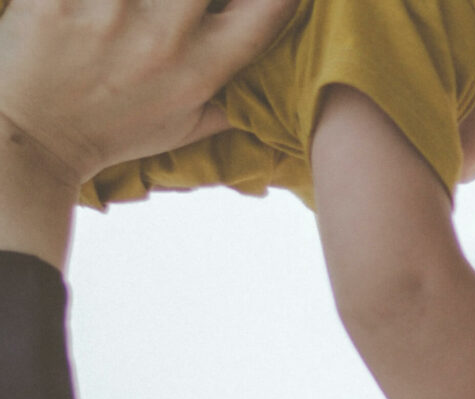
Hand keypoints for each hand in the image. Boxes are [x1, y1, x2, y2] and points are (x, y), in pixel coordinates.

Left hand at [0, 0, 296, 185]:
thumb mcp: (182, 128)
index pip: (264, 14)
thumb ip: (230, 101)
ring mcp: (109, 13)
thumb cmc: (110, 131)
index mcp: (199, 72)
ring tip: (134, 8)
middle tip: (187, 2)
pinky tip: (99, 3)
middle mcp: (163, 41)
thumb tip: (269, 85)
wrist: (33, 137)